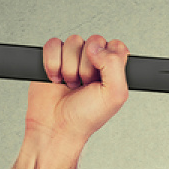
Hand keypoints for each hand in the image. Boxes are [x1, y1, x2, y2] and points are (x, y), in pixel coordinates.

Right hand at [25, 34, 129, 148]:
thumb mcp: (114, 95)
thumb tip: (96, 47)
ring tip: (71, 84)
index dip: (108, 59)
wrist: (56, 127)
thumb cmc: (86, 117)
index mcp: (113, 69)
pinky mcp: (53, 58)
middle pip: (94, 41)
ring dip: (69, 67)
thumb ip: (115, 65)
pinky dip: (52, 63)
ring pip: (73, 41)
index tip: (102, 77)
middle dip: (87, 67)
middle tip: (85, 85)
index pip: (116, 46)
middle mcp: (94, 62)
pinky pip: (53, 44)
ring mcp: (73, 59)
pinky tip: (57, 79)